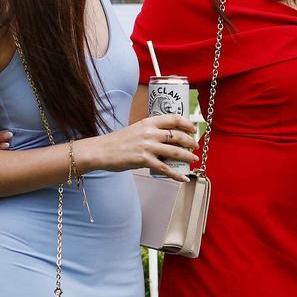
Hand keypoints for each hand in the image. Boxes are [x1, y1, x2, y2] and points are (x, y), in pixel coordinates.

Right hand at [82, 113, 199, 181]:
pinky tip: (183, 178)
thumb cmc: (118, 141)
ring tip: (194, 159)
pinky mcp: (144, 160)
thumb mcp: (137, 129)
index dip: (187, 124)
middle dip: (191, 142)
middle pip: (178, 136)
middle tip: (195, 147)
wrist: (101, 151)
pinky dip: (177, 175)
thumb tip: (169, 137)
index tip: (194, 129)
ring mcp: (147, 147)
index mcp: (148, 122)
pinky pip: (165, 169)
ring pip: (175, 152)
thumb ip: (152, 131)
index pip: (174, 118)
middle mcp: (150, 133)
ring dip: (188, 156)